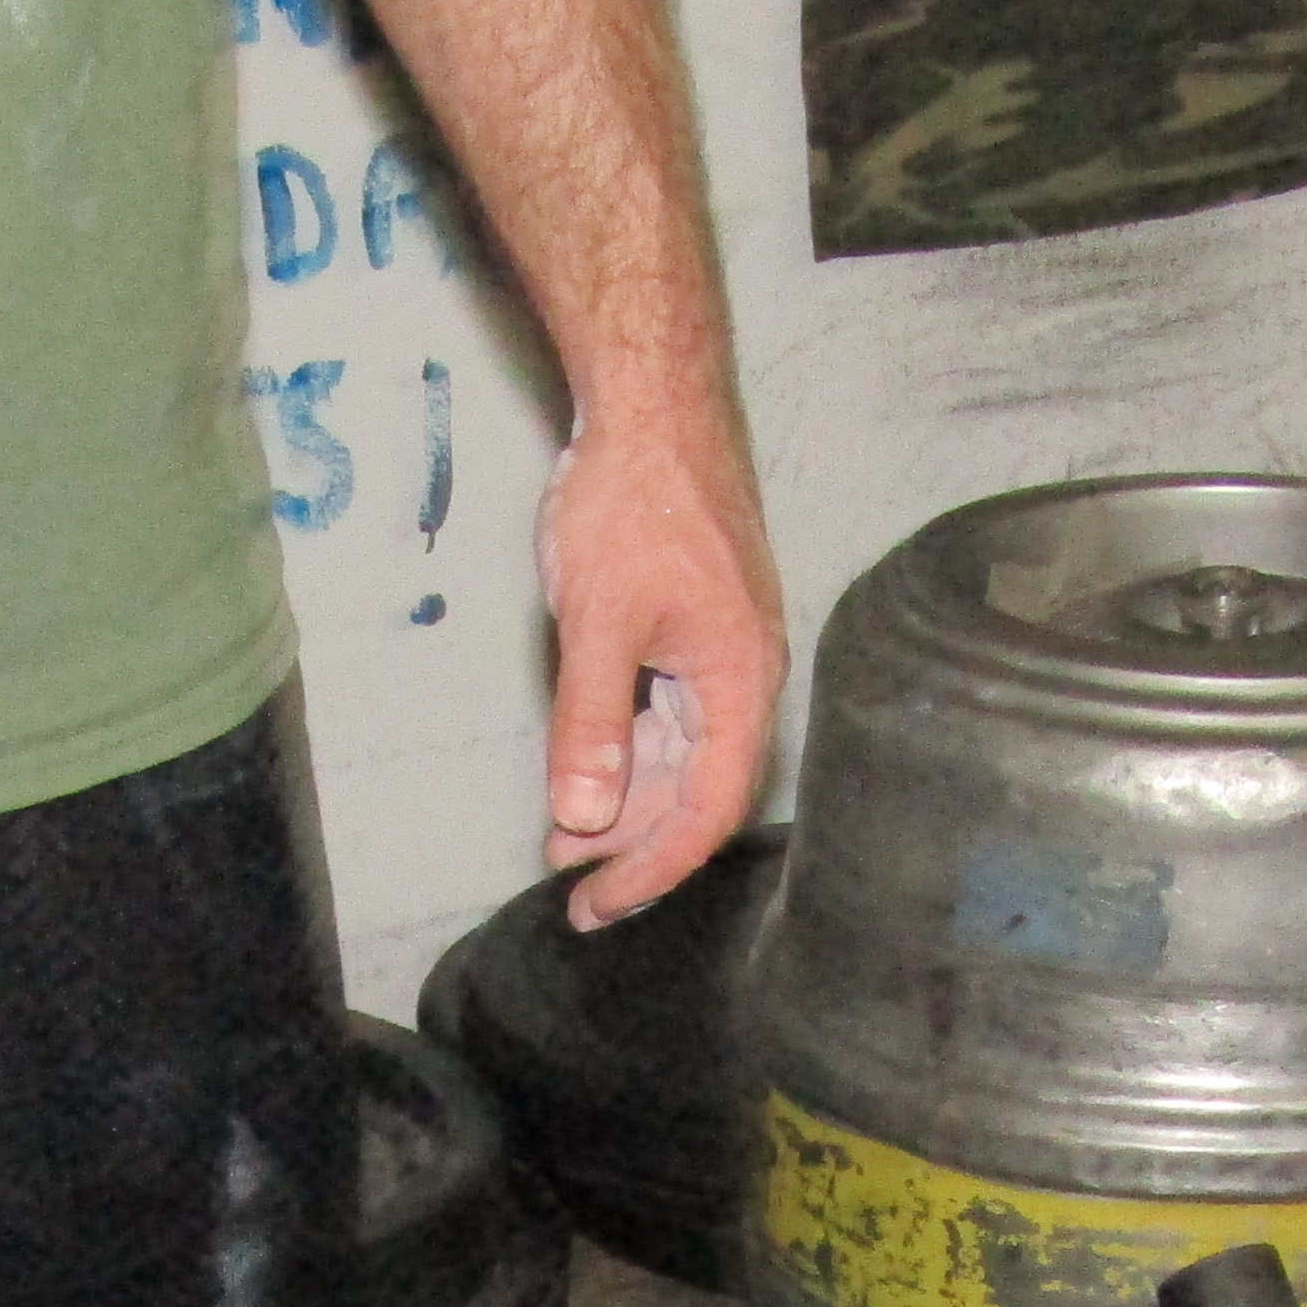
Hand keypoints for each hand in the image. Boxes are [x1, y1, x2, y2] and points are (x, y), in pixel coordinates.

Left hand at [537, 394, 783, 928]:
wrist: (653, 402)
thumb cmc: (635, 499)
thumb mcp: (599, 619)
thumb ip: (590, 723)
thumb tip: (583, 819)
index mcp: (740, 681)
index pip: (708, 809)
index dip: (653, 867)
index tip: (597, 904)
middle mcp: (744, 677)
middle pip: (698, 792)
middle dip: (631, 842)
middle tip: (565, 880)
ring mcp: (722, 654)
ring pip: (681, 755)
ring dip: (624, 797)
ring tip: (562, 833)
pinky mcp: (696, 631)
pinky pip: (669, 715)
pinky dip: (627, 748)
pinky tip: (585, 767)